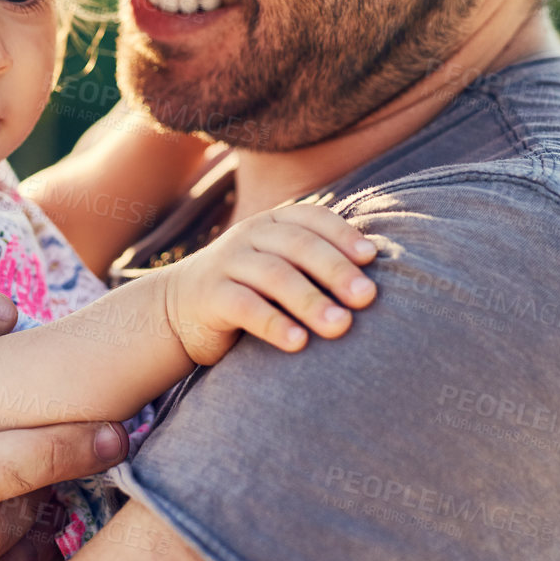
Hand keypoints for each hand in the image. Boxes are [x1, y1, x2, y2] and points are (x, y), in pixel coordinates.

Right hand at [161, 204, 377, 364]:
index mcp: (273, 221)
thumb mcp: (281, 266)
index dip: (343, 235)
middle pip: (299, 245)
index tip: (372, 259)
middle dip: (336, 270)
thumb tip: (382, 277)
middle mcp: (250, 235)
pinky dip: (273, 323)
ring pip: (274, 275)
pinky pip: (244, 306)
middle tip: (368, 298)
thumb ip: (317, 262)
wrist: (178, 309)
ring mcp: (226, 263)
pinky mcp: (209, 296)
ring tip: (341, 327)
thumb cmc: (250, 290)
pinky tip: (298, 343)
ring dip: (311, 300)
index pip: (312, 218)